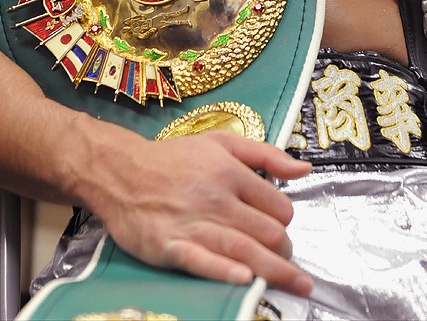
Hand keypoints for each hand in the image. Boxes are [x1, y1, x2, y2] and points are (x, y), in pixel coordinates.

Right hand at [81, 126, 313, 294]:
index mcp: (231, 173)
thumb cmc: (174, 158)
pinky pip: (203, 262)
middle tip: (285, 259)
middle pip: (268, 233)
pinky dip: (225, 271)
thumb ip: (266, 154)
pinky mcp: (170, 247)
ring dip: (275, 271)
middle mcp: (217, 199)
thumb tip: (305, 169)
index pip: (278, 206)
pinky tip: (245, 279)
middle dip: (284, 251)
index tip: (280, 227)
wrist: (120, 170)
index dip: (286, 220)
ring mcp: (194, 224)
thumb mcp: (221, 143)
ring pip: (245, 250)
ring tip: (296, 284)